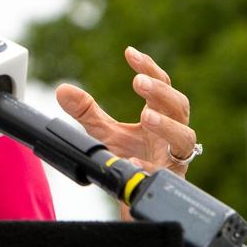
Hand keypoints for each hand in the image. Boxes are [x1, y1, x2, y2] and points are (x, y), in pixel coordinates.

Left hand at [55, 46, 196, 178]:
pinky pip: (165, 173)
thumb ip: (86, 111)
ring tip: (147, 116)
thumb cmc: (129, 157)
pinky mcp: (169, 180)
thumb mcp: (104, 132)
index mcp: (159, 115)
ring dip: (166, 125)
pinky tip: (133, 159)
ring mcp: (173, 157)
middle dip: (161, 92)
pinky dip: (149, 166)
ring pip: (184, 137)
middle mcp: (172, 133)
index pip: (160, 85)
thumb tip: (62, 89)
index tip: (130, 53)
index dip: (149, 68)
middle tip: (139, 82)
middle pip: (179, 106)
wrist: (134, 194)